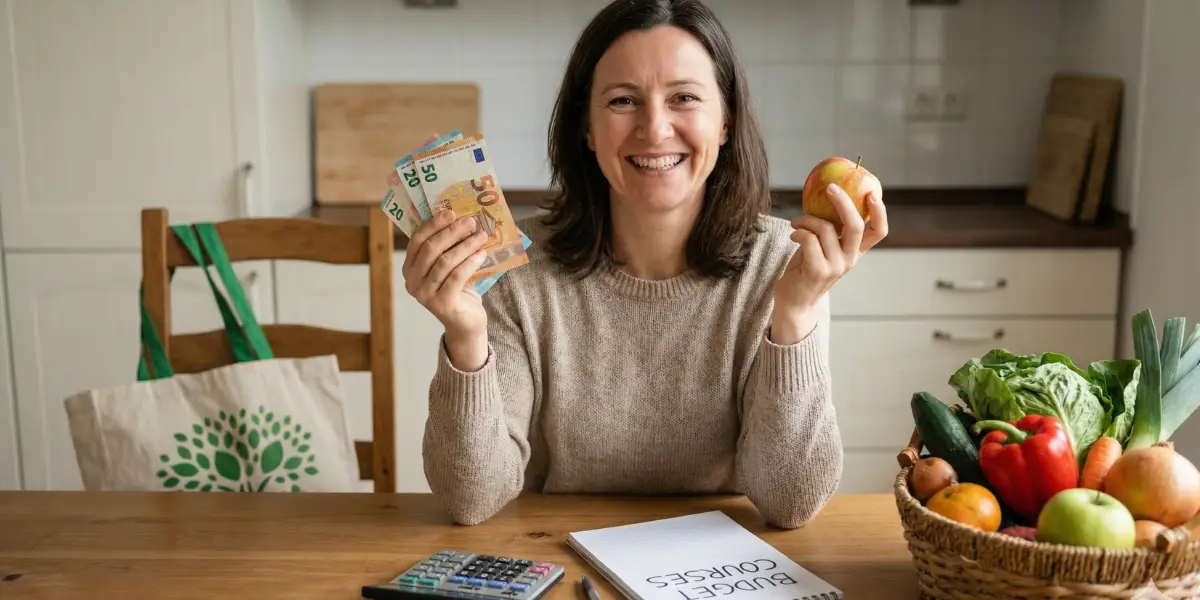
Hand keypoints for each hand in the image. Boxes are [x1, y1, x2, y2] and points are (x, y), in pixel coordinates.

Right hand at [402, 210, 490, 369]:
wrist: (466, 323)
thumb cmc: (458, 290)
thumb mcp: (449, 267)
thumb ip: (448, 248)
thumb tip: (462, 218)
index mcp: (409, 268)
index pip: (417, 240)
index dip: (434, 224)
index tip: (452, 212)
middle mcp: (412, 282)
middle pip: (430, 249)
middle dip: (452, 232)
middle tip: (471, 222)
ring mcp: (425, 295)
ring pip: (445, 262)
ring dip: (465, 245)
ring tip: (482, 236)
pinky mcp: (441, 304)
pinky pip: (457, 277)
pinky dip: (471, 262)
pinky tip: (482, 254)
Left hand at [772, 183, 888, 343]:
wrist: (794, 302)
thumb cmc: (805, 270)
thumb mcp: (823, 248)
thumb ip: (830, 229)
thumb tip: (826, 197)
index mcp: (855, 252)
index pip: (878, 232)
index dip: (880, 212)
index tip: (872, 193)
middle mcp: (849, 259)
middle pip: (856, 225)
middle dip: (844, 202)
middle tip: (830, 188)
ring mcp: (836, 266)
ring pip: (826, 229)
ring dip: (807, 220)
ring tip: (796, 223)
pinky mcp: (818, 270)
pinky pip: (809, 240)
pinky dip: (798, 232)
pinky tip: (793, 235)